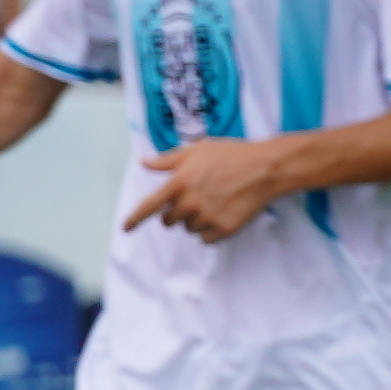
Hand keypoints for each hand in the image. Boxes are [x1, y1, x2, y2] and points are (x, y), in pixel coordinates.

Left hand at [122, 138, 296, 241]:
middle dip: (175, 213)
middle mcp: (190, 203)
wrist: (264, 169)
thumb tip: (145, 163)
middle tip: (192, 200)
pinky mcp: (224, 229)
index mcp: (179, 182)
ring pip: (189, 230)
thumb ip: (167, 161)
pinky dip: (209, 232)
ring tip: (212, 204)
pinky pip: (206, 239)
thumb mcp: (195, 150)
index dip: (134, 219)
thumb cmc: (230, 155)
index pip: (148, 206)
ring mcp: (207, 218)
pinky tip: (221, 215)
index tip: (125, 228)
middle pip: (169, 221)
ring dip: (194, 221)